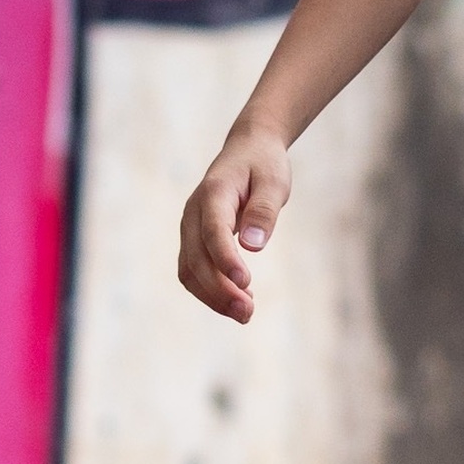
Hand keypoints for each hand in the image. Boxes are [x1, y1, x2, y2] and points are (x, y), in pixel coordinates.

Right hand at [178, 121, 291, 322]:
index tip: (246, 283)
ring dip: (213, 296)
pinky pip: (193, 271)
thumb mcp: (274, 182)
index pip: (213, 232)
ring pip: (189, 270)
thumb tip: (253, 246)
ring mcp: (189, 226)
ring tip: (245, 314)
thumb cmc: (263, 165)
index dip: (226, 260)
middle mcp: (194, 212)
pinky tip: (238, 298)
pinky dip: (211, 290)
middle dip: (219, 290)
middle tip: (248, 312)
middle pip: (196, 259)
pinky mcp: (193, 239)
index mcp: (213, 193)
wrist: (247, 149)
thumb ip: (263, 211)